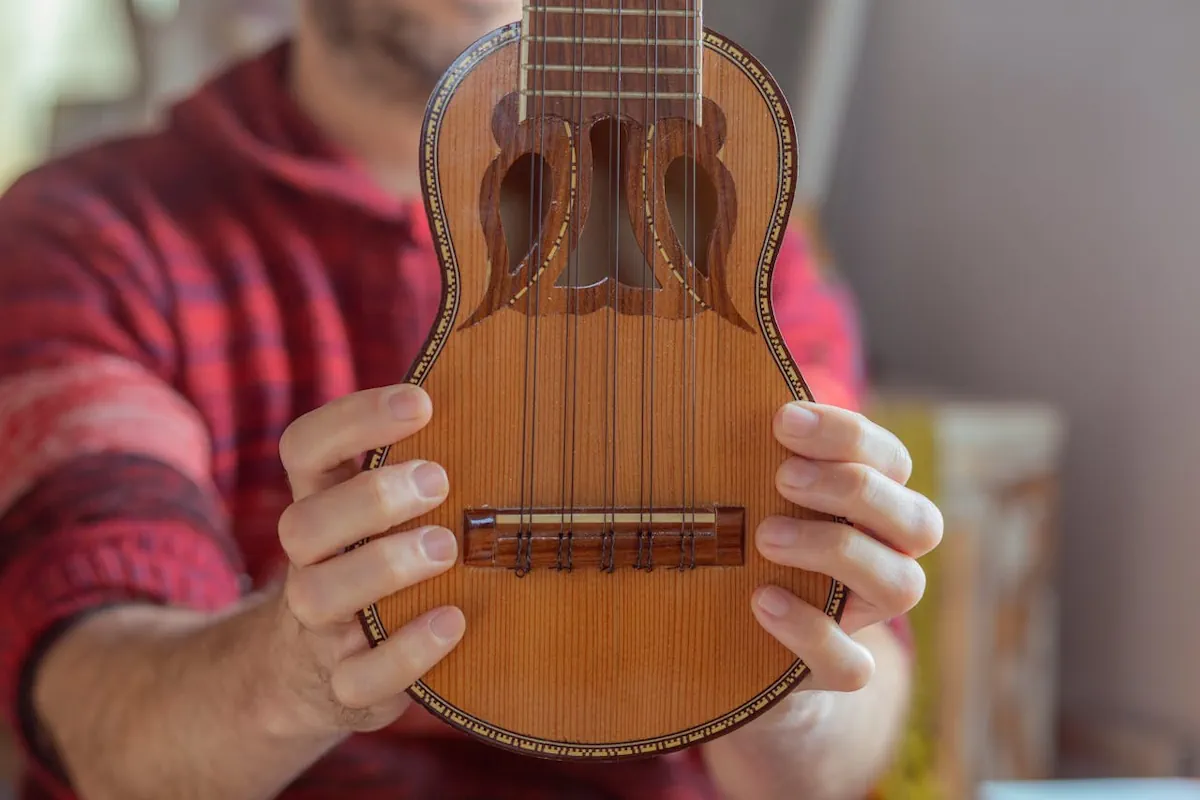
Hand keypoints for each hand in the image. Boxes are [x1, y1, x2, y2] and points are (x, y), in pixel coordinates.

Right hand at [265, 384, 462, 736]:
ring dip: (385, 566)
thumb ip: (419, 458)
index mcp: (320, 503)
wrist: (308, 671)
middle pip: (305, 522)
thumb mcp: (383, 511)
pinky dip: (407, 652)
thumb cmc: (376, 560)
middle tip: (437, 480)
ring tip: (447, 546)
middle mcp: (309, 561)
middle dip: (371, 497)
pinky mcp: (344, 684)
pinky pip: (360, 678)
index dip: (353, 419)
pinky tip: (454, 620)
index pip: (306, 448)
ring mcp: (320, 626)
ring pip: (319, 595)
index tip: (420, 402)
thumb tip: (497, 377)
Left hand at [752, 401, 941, 693]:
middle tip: (783, 477)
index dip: (845, 435)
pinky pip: (853, 664)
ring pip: (902, 585)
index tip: (781, 421)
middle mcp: (887, 558)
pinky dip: (811, 629)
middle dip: (852, 490)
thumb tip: (725, 373)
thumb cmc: (745, 543)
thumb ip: (753, 447)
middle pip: (919, 520)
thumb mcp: (748, 491)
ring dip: (836, 550)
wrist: (735, 644)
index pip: (890, 459)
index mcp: (874, 505)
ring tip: (766, 535)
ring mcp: (866, 617)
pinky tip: (762, 598)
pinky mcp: (836, 670)